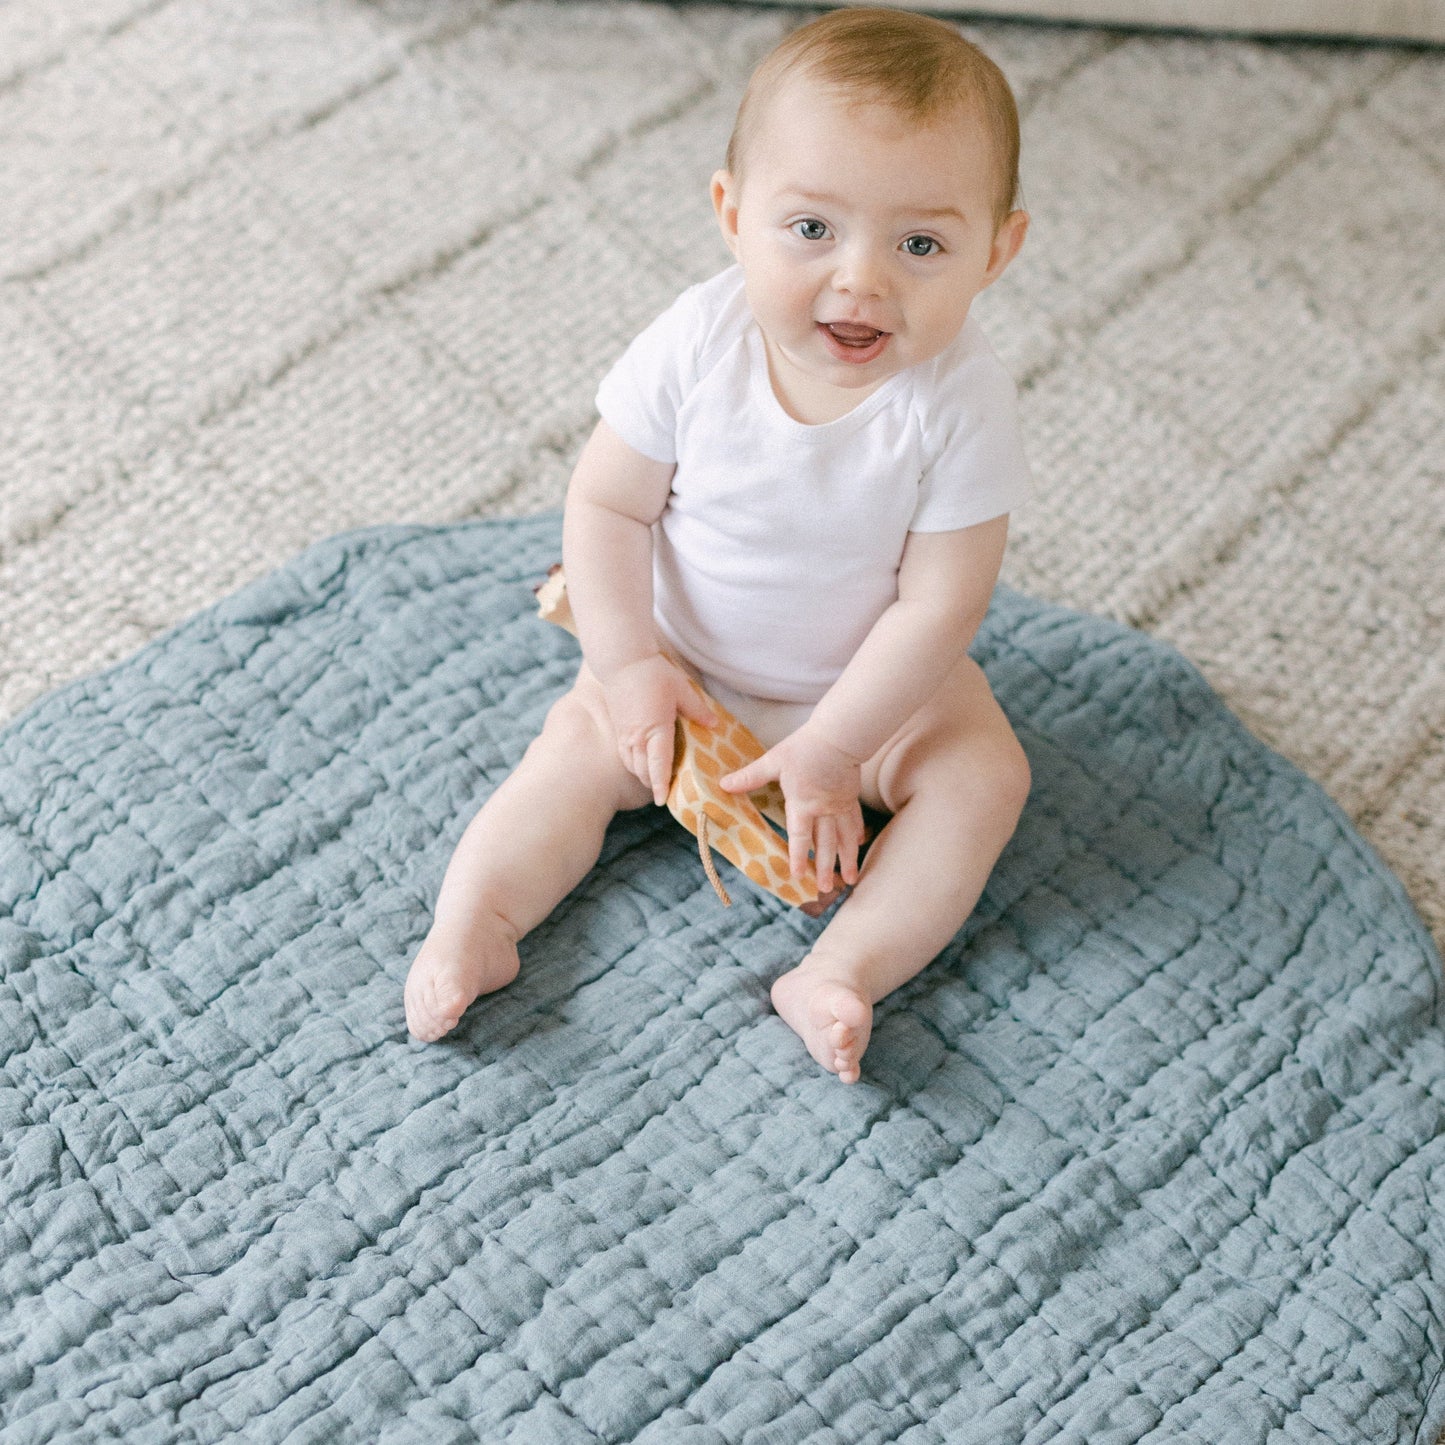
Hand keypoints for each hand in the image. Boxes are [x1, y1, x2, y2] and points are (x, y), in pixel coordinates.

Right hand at [602, 654, 715, 804]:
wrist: (622, 662)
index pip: (659, 764)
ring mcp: (625, 734)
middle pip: (644, 771)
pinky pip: (625, 755)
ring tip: (656, 781)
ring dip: (644, 775)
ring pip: (632, 765)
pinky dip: (634, 764)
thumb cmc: (653, 673)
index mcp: (656, 729)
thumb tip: (714, 725)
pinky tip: (642, 763)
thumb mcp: (681, 689)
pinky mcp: (619, 729)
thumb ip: (697, 710)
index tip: (663, 800)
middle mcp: (637, 737)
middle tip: (666, 793)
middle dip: (653, 784)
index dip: (661, 784)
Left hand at [719, 724, 864, 888]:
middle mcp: (824, 809)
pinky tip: (857, 844)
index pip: (800, 836)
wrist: (839, 735)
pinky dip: (855, 835)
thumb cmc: (805, 747)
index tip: (799, 876)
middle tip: (826, 889)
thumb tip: (724, 784)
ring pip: (844, 838)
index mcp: (803, 803)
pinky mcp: (851, 797)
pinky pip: (854, 821)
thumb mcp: (774, 760)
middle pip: (826, 844)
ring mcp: (840, 804)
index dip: (799, 857)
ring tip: (849, 880)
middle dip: (826, 868)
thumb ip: (750, 776)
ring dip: (846, 859)